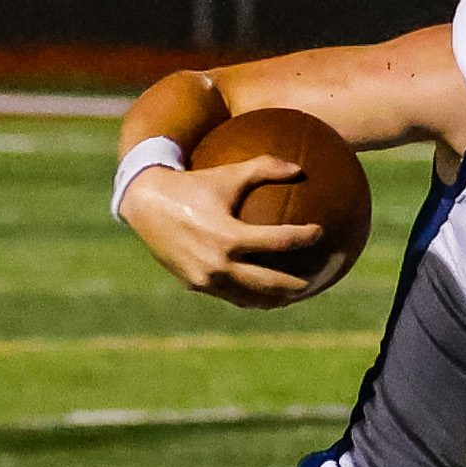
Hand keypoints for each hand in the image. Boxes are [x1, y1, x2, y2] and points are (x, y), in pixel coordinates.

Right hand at [121, 158, 323, 307]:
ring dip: (276, 298)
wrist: (145, 203)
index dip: (304, 237)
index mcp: (229, 236)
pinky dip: (250, 297)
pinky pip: (230, 296)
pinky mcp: (196, 285)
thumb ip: (264, 168)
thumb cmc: (193, 184)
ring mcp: (207, 278)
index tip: (320, 232)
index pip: (279, 241)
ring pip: (250, 296)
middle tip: (317, 279)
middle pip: (270, 281)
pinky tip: (265, 296)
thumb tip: (301, 168)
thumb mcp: (228, 174)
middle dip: (298, 284)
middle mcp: (218, 262)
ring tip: (296, 296)